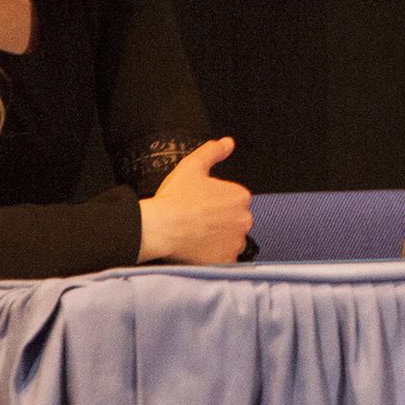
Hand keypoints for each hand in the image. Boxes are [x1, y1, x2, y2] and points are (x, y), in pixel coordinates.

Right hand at [139, 137, 252, 263]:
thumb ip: (213, 152)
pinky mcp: (226, 261)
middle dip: (219, 221)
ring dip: (218, 238)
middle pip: (233, 220)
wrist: (161, 228)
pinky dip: (213, 255)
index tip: (199, 205)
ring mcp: (236, 242)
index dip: (214, 202)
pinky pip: (223, 258)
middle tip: (196, 220)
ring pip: (230, 239)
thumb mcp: (193, 166)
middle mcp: (244, 220)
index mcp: (240, 196)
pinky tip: (198, 249)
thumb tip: (228, 143)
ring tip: (195, 235)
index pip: (233, 199)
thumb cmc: (175, 199)